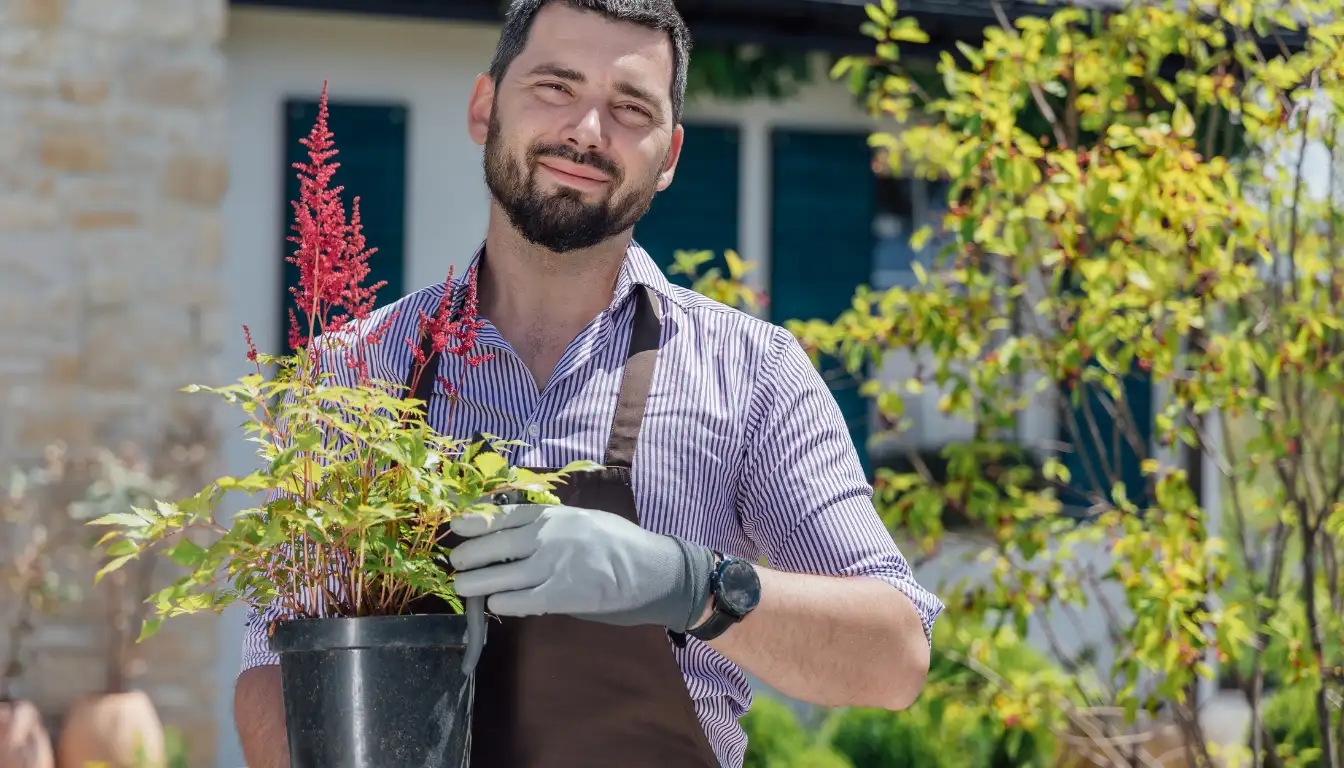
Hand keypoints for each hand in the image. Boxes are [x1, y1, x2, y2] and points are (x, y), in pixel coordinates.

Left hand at [448, 504, 715, 632]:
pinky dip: (504, 602)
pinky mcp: (562, 595)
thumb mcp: (585, 520)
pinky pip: (522, 600)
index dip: (478, 520)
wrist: (652, 569)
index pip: (507, 515)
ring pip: (502, 575)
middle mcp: (549, 536)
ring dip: (478, 582)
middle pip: (497, 544)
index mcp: (556, 514)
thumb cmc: (620, 543)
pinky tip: (494, 604)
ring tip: (463, 587)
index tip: (457, 524)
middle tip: (456, 563)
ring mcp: (554, 566)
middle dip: (471, 554)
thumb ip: (554, 526)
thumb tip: (520, 537)